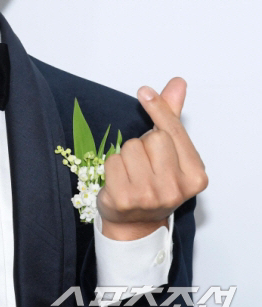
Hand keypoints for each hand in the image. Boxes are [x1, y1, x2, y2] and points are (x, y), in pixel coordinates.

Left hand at [96, 77, 207, 240]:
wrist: (135, 223)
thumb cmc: (155, 183)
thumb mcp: (171, 153)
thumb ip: (172, 116)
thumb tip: (177, 83)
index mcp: (195, 175)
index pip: (172, 132)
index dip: (158, 109)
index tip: (144, 91)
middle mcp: (176, 188)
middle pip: (150, 138)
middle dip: (143, 143)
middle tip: (145, 163)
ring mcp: (149, 196)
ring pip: (129, 148)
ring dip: (126, 156)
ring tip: (133, 174)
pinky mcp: (124, 199)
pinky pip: (112, 162)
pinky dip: (111, 167)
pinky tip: (119, 181)